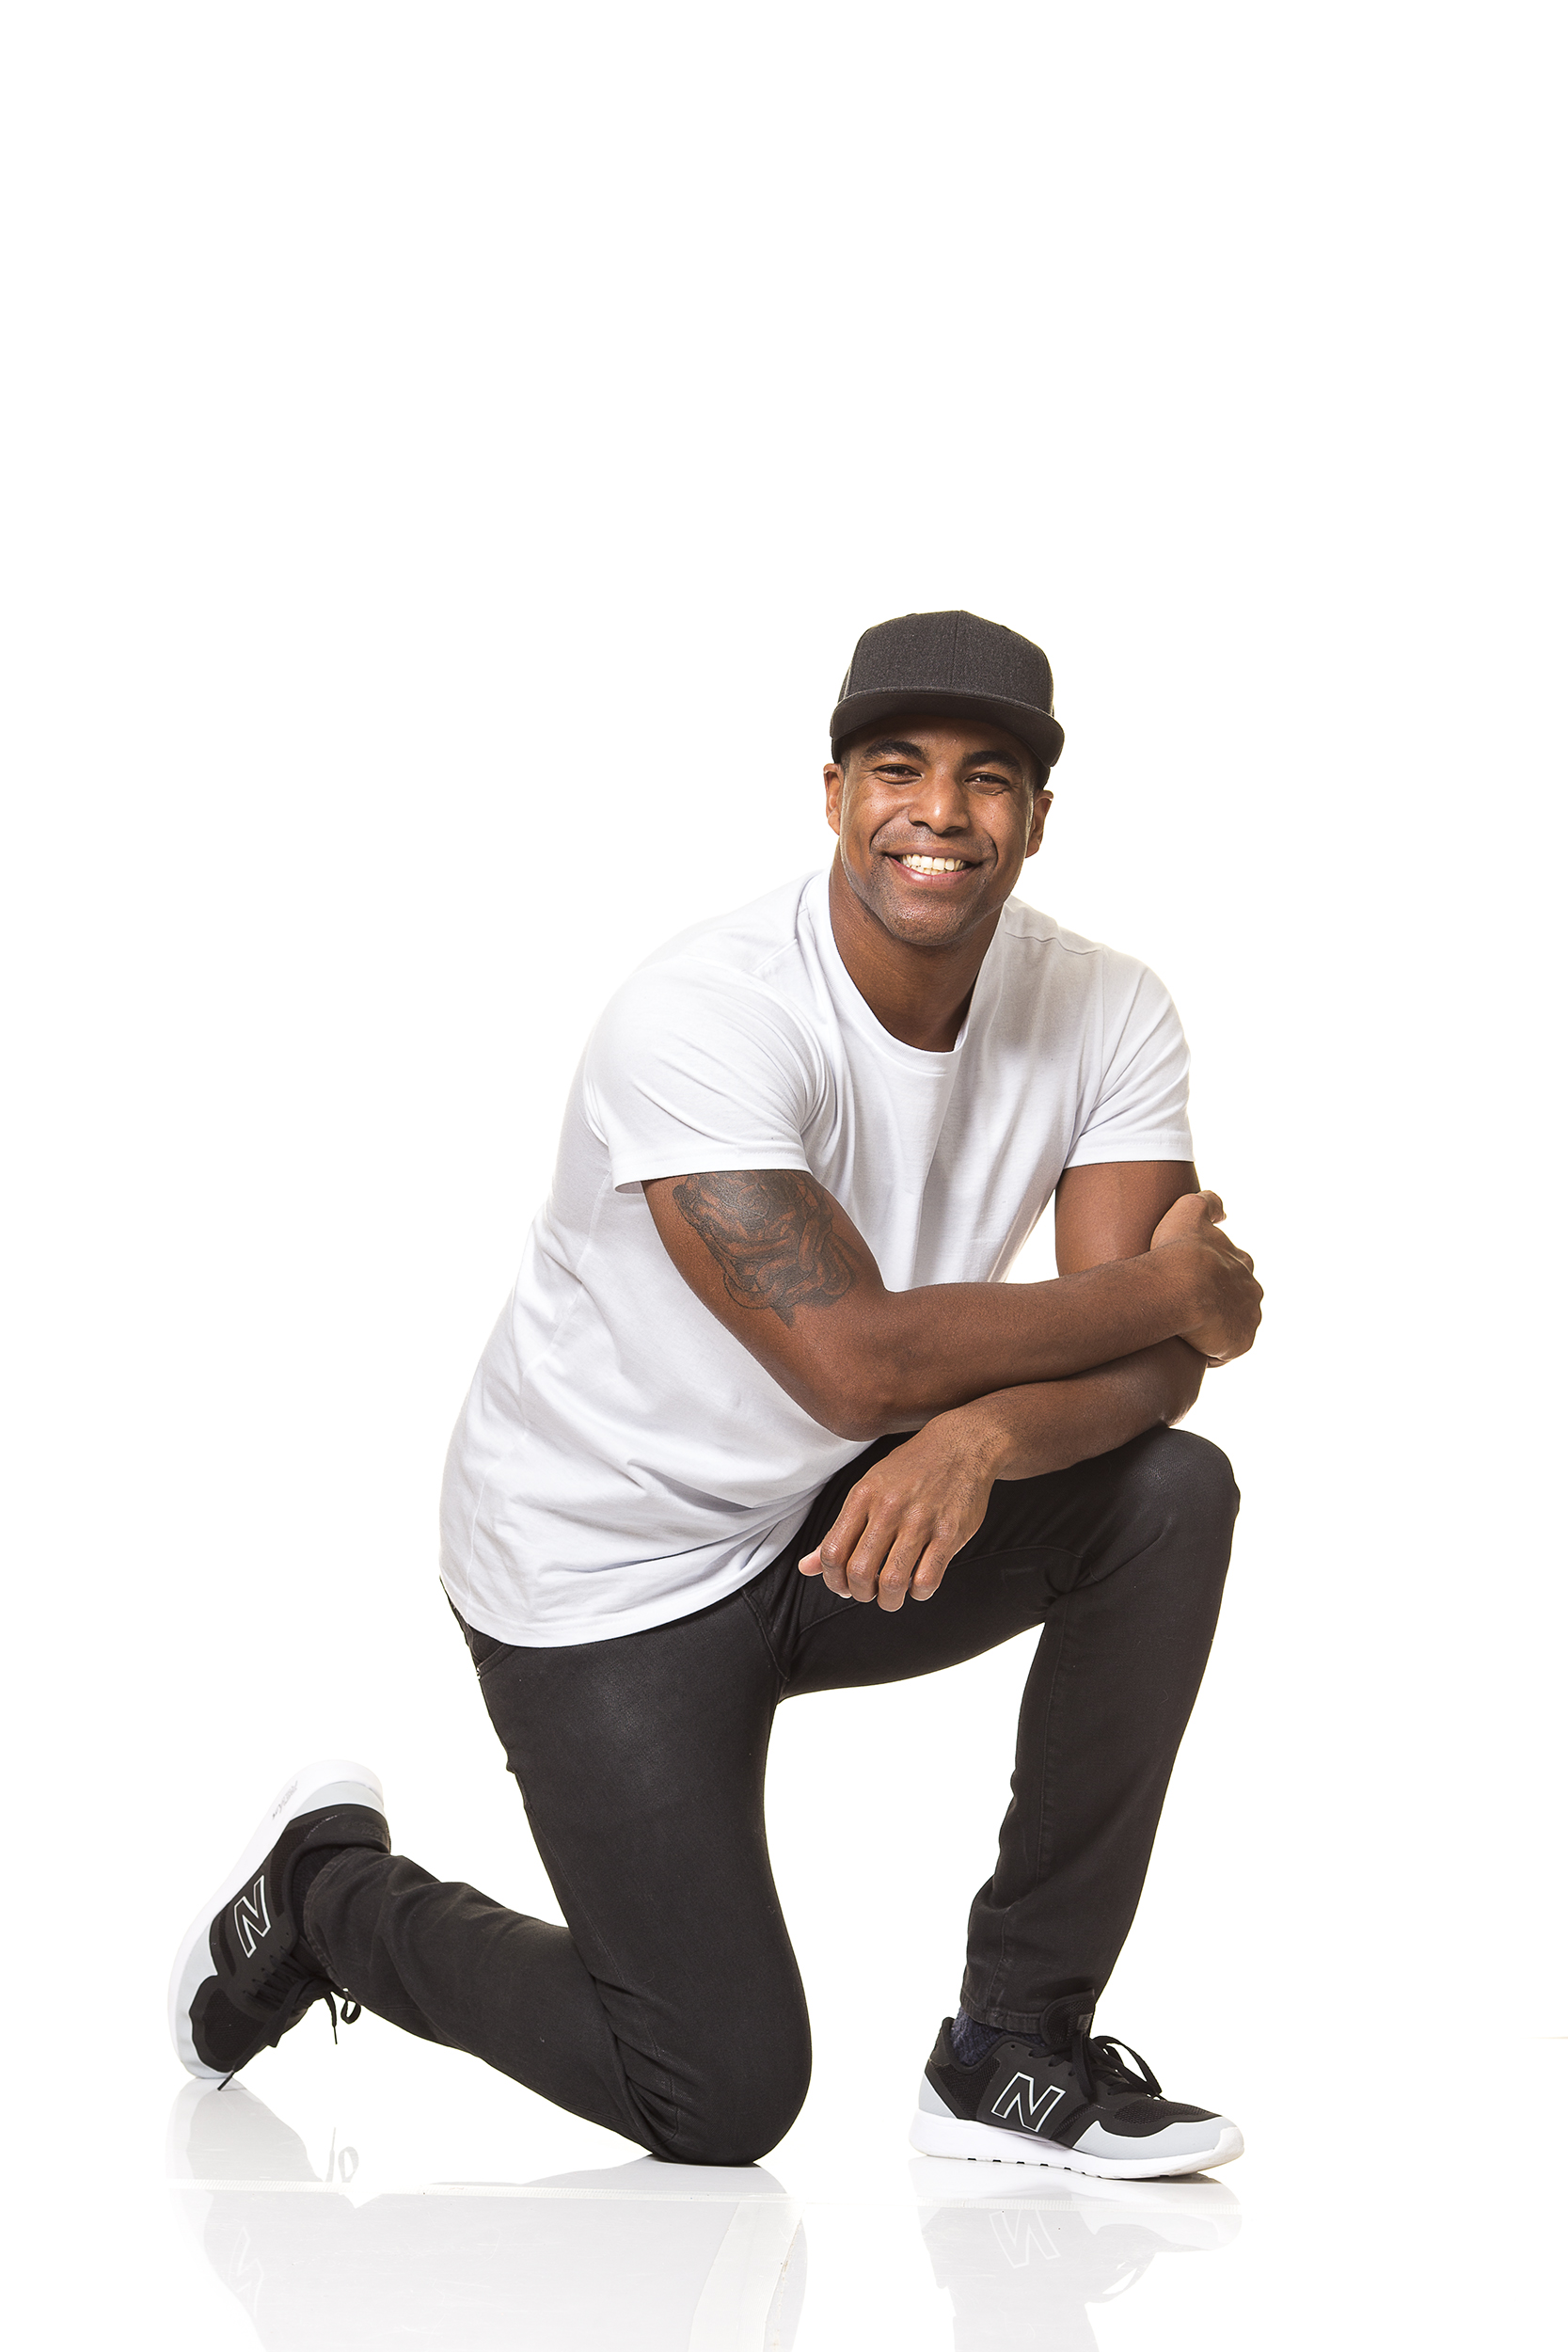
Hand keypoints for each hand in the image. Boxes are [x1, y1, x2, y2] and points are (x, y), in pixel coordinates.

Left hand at [798, 1412, 1001, 1609]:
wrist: (962, 1445)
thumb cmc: (911, 1470)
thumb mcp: (868, 1488)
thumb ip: (840, 1531)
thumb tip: (807, 1568)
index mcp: (863, 1496)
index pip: (832, 1552)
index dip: (832, 1580)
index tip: (844, 1586)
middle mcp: (889, 1508)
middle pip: (859, 1572)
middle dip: (860, 1594)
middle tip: (869, 1593)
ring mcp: (921, 1521)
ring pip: (893, 1581)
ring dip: (889, 1601)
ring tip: (892, 1597)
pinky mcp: (950, 1532)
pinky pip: (928, 1579)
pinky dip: (919, 1594)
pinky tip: (919, 1586)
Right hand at [1150, 1190, 1262, 1364]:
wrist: (1180, 1288)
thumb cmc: (1179, 1251)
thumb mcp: (1189, 1211)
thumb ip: (1208, 1203)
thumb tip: (1225, 1212)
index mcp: (1242, 1263)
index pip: (1236, 1268)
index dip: (1215, 1274)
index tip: (1194, 1278)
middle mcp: (1252, 1291)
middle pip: (1237, 1300)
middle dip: (1219, 1304)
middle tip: (1188, 1307)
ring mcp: (1248, 1319)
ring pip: (1232, 1327)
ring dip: (1215, 1330)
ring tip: (1186, 1332)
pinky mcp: (1240, 1344)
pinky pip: (1224, 1352)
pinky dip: (1209, 1351)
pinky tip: (1188, 1347)